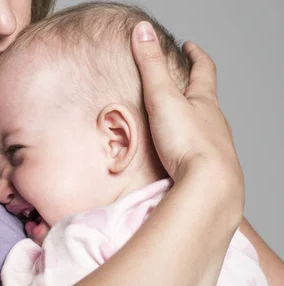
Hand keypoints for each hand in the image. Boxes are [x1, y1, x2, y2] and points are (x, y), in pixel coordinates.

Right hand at [131, 21, 243, 203]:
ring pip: (205, 125)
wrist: (208, 184)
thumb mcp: (163, 97)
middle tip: (183, 81)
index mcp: (204, 101)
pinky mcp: (207, 167)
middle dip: (195, 87)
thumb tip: (142, 31)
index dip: (196, 55)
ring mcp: (214, 144)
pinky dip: (189, 144)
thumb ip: (151, 66)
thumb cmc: (187, 141)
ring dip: (193, 118)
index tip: (189, 46)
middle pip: (207, 98)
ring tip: (179, 118)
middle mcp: (214, 121)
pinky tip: (179, 153)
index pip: (204, 70)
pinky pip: (199, 150)